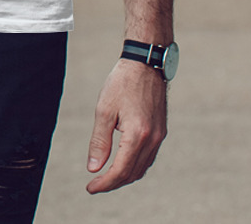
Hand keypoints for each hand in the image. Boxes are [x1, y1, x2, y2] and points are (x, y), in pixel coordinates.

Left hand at [86, 59, 167, 193]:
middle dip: (113, 182)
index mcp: (137, 135)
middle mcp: (152, 139)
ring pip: (142, 168)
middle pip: (132, 173)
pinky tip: (123, 163)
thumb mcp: (104, 110)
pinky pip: (149, 157)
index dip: (104, 183)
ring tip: (106, 177)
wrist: (145, 63)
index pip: (120, 170)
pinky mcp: (161, 131)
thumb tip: (93, 168)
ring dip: (125, 176)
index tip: (90, 188)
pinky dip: (135, 165)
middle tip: (95, 184)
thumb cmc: (122, 83)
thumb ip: (99, 141)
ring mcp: (159, 136)